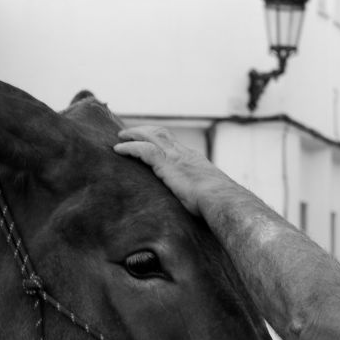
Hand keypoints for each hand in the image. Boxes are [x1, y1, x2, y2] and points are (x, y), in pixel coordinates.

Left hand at [114, 126, 239, 215]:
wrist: (222, 199)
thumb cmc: (218, 204)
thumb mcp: (209, 196)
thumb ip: (201, 196)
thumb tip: (201, 208)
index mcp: (195, 160)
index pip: (175, 145)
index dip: (161, 141)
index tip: (151, 142)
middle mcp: (184, 153)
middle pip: (162, 133)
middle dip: (145, 131)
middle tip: (130, 133)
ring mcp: (175, 156)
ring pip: (150, 135)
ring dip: (134, 135)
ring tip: (121, 138)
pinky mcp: (166, 163)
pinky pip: (142, 150)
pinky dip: (129, 148)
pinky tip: (118, 150)